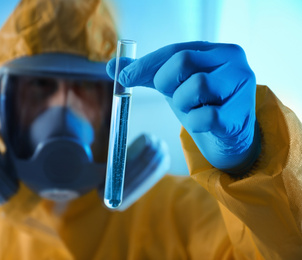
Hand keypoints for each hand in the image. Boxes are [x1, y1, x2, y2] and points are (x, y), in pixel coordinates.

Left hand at [106, 41, 260, 174]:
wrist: (228, 135)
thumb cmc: (201, 104)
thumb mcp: (174, 85)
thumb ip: (147, 74)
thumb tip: (111, 67)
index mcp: (216, 50)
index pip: (175, 50)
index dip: (146, 64)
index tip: (124, 76)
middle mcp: (233, 61)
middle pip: (184, 61)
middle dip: (167, 82)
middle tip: (171, 95)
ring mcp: (242, 86)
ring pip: (196, 86)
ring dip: (184, 105)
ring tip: (194, 109)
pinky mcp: (239, 114)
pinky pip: (204, 117)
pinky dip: (195, 124)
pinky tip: (204, 123)